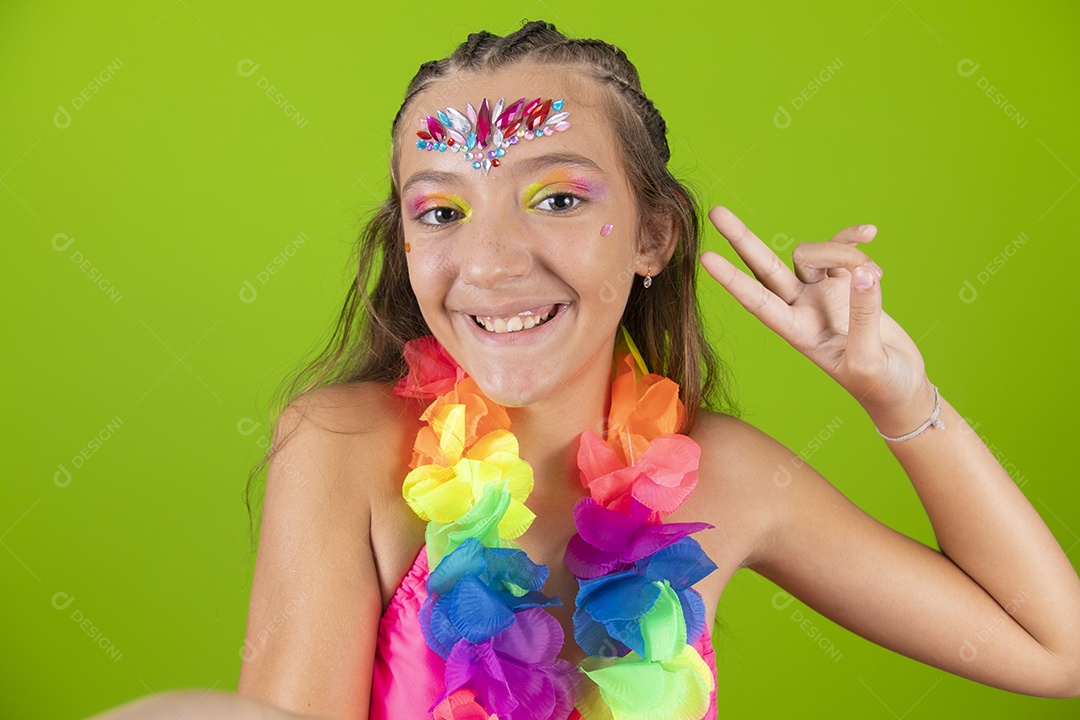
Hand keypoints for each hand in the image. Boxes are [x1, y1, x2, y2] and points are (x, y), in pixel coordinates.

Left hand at [700, 206, 932, 430]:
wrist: (901, 387)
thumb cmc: (880, 385)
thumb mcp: (869, 361)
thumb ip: (863, 317)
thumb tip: (863, 274)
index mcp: (796, 332)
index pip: (757, 301)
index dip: (732, 280)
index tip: (706, 259)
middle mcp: (801, 308)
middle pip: (765, 266)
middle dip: (742, 239)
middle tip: (716, 212)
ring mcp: (821, 292)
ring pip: (813, 254)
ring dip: (844, 253)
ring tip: (877, 276)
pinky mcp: (846, 282)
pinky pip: (842, 248)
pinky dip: (853, 239)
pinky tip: (870, 232)